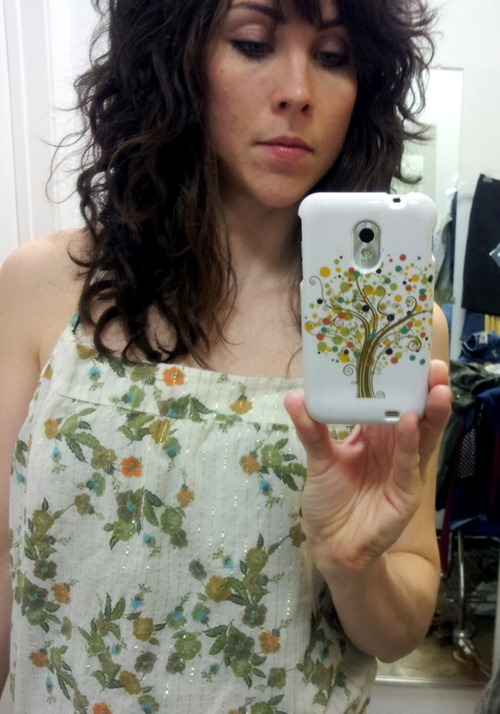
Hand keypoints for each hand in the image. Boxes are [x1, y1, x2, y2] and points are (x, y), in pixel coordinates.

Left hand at [284, 359, 450, 577]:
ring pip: (421, 434)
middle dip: (423, 389)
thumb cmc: (329, 501)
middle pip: (413, 412)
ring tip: (436, 386)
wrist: (332, 546)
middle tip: (431, 365)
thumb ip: (311, 430)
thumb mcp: (318, 460)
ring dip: (430, 410)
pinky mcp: (405, 491)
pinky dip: (412, 442)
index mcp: (372, 435)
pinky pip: (410, 463)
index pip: (388, 402)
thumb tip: (295, 396)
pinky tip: (412, 422)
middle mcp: (392, 447)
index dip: (396, 381)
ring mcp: (402, 468)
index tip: (401, 355)